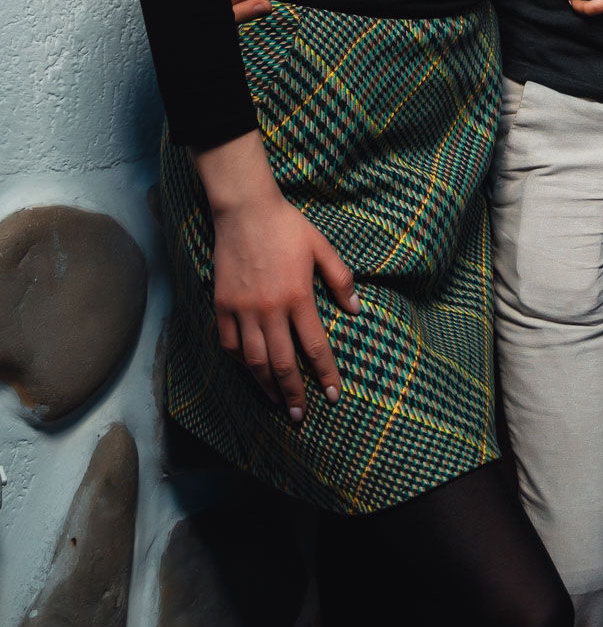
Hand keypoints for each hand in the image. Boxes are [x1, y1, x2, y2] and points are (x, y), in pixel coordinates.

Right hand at [196, 131, 359, 420]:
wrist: (245, 210)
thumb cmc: (287, 226)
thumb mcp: (321, 247)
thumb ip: (340, 280)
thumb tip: (356, 309)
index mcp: (298, 297)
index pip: (315, 347)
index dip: (325, 374)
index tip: (332, 395)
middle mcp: (270, 310)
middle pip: (282, 363)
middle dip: (293, 393)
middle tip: (300, 416)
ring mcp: (242, 310)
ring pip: (254, 361)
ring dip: (266, 385)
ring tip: (277, 402)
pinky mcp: (222, 305)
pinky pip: (229, 344)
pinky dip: (240, 362)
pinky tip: (250, 370)